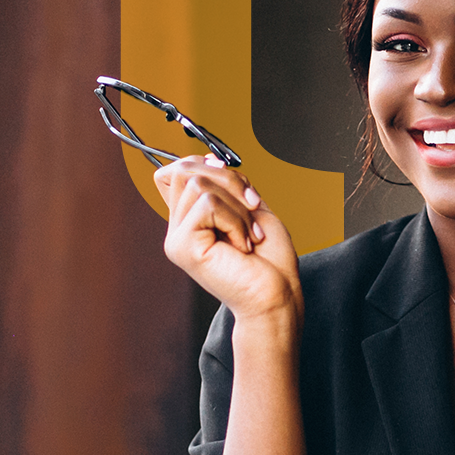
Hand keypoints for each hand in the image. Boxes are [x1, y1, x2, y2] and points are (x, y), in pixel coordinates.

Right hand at [154, 155, 301, 324]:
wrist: (278, 296)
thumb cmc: (270, 260)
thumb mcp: (249, 208)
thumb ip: (225, 184)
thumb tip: (207, 158)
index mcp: (190, 220)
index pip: (175, 171)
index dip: (205, 166)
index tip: (238, 188)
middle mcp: (178, 229)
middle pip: (186, 170)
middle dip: (229, 180)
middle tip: (252, 209)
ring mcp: (177, 239)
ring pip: (199, 185)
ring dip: (237, 206)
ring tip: (249, 234)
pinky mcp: (183, 247)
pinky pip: (208, 204)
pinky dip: (236, 220)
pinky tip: (243, 246)